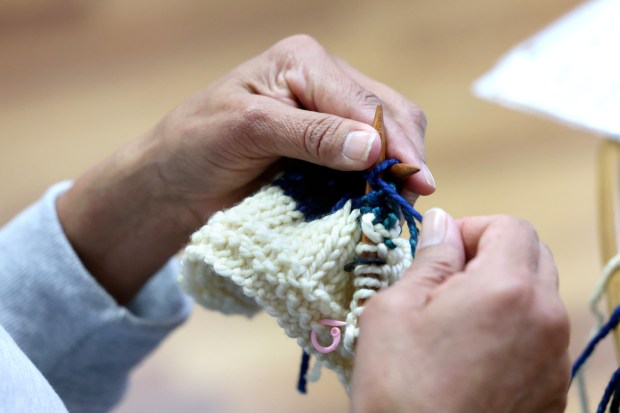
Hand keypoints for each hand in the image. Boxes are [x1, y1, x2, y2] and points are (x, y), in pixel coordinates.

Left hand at [57, 34, 432, 302]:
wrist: (176, 181)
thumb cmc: (197, 145)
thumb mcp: (248, 129)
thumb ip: (311, 136)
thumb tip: (372, 148)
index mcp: (304, 62)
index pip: (363, 102)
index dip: (393, 143)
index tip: (416, 183)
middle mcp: (324, 82)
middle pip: (389, 114)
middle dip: (405, 156)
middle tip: (412, 200)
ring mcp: (330, 117)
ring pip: (388, 137)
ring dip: (397, 171)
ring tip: (401, 205)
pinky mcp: (328, 149)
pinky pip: (368, 162)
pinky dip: (379, 182)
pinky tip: (383, 202)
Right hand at [350, 210, 569, 412]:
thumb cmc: (399, 387)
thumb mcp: (395, 308)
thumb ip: (429, 257)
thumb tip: (444, 224)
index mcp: (507, 288)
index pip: (511, 226)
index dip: (473, 229)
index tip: (443, 252)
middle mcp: (546, 319)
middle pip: (533, 256)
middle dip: (491, 256)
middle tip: (447, 283)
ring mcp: (555, 359)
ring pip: (538, 297)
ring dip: (503, 293)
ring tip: (457, 323)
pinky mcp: (554, 391)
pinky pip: (541, 338)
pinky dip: (513, 330)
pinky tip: (474, 356)